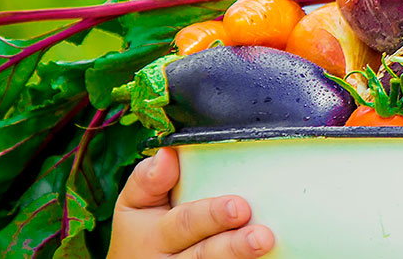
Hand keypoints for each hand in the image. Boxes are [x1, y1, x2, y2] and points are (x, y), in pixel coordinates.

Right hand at [108, 147, 274, 257]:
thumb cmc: (142, 229)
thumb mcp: (134, 203)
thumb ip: (148, 179)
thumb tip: (167, 154)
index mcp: (154, 235)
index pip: (184, 223)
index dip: (210, 215)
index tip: (239, 206)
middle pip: (205, 254)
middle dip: (234, 245)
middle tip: (261, 235)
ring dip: (241, 257)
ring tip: (265, 243)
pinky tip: (268, 258)